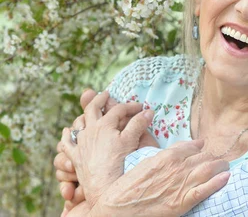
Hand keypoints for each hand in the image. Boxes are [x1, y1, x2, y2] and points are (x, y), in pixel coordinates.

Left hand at [60, 91, 153, 206]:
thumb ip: (139, 123)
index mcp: (105, 124)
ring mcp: (81, 143)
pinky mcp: (75, 156)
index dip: (131, 106)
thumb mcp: (132, 140)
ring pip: (79, 123)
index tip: (141, 108)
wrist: (105, 184)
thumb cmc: (120, 161)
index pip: (119, 109)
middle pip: (93, 109)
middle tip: (105, 94)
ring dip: (84, 115)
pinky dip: (67, 135)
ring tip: (88, 111)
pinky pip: (67, 143)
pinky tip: (67, 131)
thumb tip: (149, 111)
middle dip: (100, 99)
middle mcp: (90, 130)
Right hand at [90, 140, 229, 216]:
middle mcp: (177, 167)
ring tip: (225, 166)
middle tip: (219, 159)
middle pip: (204, 157)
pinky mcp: (182, 201)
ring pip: (209, 169)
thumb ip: (168, 154)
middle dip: (214, 157)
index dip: (202, 149)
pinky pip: (205, 189)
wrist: (118, 208)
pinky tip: (226, 177)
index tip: (206, 150)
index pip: (193, 147)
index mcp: (167, 156)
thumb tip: (189, 146)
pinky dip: (217, 182)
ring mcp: (181, 184)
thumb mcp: (147, 162)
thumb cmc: (129, 186)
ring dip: (220, 166)